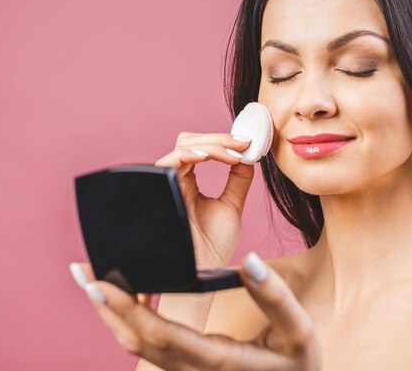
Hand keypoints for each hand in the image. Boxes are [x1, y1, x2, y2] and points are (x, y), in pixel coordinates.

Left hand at [69, 253, 321, 370]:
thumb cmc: (298, 362)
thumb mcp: (299, 331)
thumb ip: (275, 298)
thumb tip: (248, 261)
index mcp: (219, 362)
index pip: (161, 336)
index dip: (128, 310)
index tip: (102, 282)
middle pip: (136, 344)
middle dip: (106, 309)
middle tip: (82, 272)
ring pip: (138, 347)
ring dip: (112, 315)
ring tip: (93, 280)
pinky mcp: (188, 364)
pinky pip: (150, 344)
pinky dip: (131, 319)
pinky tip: (128, 297)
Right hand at [154, 132, 254, 268]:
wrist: (203, 273)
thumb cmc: (213, 247)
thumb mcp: (232, 206)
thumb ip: (238, 180)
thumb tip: (249, 156)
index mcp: (190, 183)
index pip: (200, 148)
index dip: (223, 142)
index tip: (247, 144)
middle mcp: (176, 181)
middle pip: (189, 141)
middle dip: (218, 138)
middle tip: (243, 144)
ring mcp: (168, 184)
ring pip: (184, 146)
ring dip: (213, 144)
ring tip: (236, 153)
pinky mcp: (163, 189)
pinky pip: (173, 160)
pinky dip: (197, 153)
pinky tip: (220, 157)